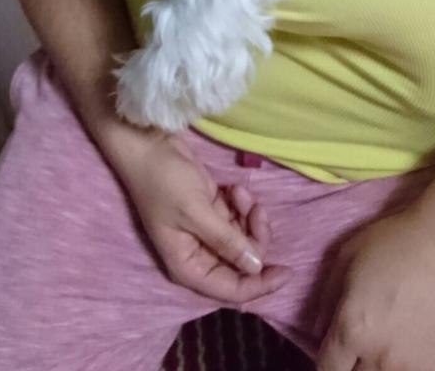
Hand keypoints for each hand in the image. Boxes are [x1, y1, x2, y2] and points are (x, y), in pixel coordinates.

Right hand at [117, 132, 289, 302]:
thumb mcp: (196, 212)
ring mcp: (206, 231)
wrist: (148, 145)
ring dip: (249, 218)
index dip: (259, 285)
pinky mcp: (211, 211)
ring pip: (244, 239)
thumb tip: (256, 267)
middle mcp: (199, 254)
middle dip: (256, 238)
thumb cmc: (164, 182)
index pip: (231, 289)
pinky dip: (242, 205)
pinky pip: (238, 219)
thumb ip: (227, 242)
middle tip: (257, 210)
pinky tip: (234, 188)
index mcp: (188, 265)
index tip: (286, 271)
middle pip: (242, 263)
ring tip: (239, 193)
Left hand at [317, 206, 434, 370]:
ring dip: (379, 365)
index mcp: (352, 329)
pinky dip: (408, 366)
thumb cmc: (398, 241)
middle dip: (352, 362)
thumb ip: (326, 298)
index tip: (332, 349)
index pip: (327, 368)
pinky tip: (411, 342)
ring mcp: (414, 367)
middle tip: (361, 338)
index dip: (326, 359)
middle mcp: (381, 357)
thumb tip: (318, 328)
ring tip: (388, 339)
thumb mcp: (347, 257)